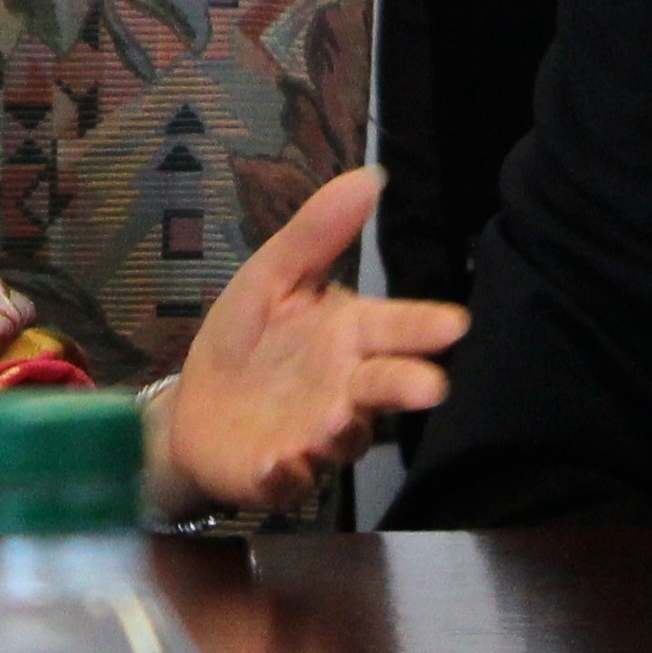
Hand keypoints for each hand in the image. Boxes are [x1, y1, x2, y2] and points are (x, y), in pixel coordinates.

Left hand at [145, 166, 466, 517]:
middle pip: (382, 387)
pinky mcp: (278, 472)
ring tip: (333, 419)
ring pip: (342, 437)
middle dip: (405, 387)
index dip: (422, 327)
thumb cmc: (248, 340)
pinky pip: (287, 477)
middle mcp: (344, 389)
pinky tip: (277, 463)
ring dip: (341, 430)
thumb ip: (317, 234)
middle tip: (430, 388)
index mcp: (347, 336)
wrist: (196, 406)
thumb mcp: (271, 277)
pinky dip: (285, 474)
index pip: (393, 327)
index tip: (454, 325)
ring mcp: (314, 435)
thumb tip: (370, 175)